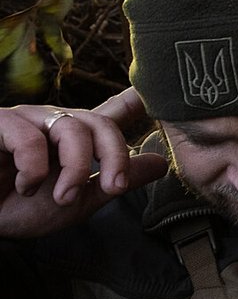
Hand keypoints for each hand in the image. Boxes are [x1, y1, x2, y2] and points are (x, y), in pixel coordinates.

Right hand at [0, 87, 168, 239]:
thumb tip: (161, 163)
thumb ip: (115, 181)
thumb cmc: (16, 211)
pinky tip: (25, 186)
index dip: (134, 100)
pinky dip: (34, 169)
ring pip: (72, 128)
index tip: (156, 88)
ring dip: (75, 169)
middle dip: (115, 156)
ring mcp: (26, 120)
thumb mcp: (77, 202)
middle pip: (101, 123)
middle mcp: (53, 123)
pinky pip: (30, 137)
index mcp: (73, 140)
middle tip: (115, 188)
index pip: (109, 113)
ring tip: (62, 198)